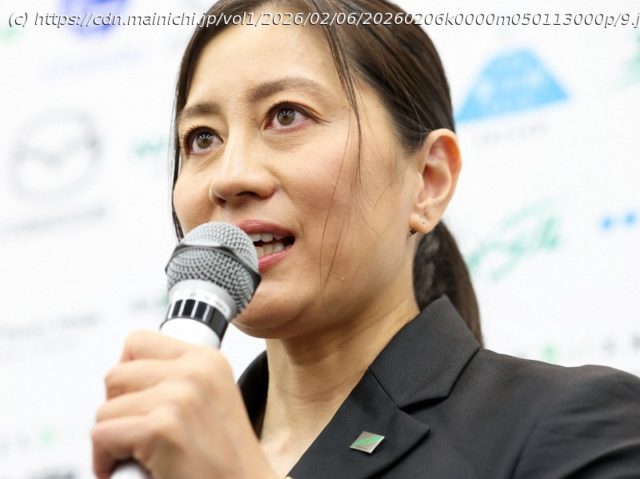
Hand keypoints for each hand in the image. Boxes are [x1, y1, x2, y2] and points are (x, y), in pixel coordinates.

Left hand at [92, 331, 277, 478]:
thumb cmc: (222, 461)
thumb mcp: (210, 402)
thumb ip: (176, 381)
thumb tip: (123, 378)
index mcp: (207, 359)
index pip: (137, 342)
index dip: (127, 377)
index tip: (138, 405)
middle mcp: (196, 370)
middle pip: (116, 375)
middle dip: (117, 410)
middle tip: (138, 437)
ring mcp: (180, 397)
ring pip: (105, 410)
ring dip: (113, 439)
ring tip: (139, 457)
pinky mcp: (163, 428)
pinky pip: (102, 436)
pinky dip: (105, 461)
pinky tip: (131, 470)